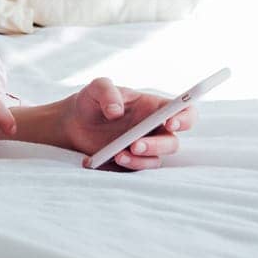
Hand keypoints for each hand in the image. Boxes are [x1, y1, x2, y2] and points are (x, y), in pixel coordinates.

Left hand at [60, 77, 197, 170]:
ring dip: (141, 159)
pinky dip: (128, 166)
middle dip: (157, 145)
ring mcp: (145, 148)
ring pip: (156, 159)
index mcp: (154, 107)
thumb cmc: (91, 101)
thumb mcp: (96, 88)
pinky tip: (111, 158)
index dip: (184, 118)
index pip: (184, 111)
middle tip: (136, 144)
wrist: (72, 124)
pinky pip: (140, 170)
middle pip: (172, 142)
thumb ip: (107, 92)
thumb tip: (116, 111)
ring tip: (119, 155)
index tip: (170, 123)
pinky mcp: (133, 163)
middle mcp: (154, 129)